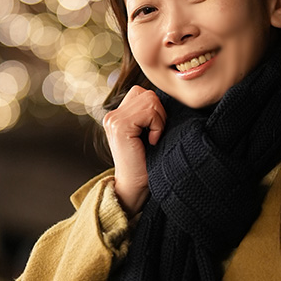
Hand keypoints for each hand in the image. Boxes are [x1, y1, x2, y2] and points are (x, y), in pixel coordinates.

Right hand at [103, 85, 165, 215]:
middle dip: (159, 114)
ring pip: (150, 100)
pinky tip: (152, 142)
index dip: (156, 110)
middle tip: (156, 135)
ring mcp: (113, 120)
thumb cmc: (147, 163)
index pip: (143, 93)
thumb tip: (168, 97)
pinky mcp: (120, 126)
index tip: (155, 132)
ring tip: (153, 139)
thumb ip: (149, 114)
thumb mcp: (147, 133)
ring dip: (159, 120)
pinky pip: (149, 112)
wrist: (135, 187)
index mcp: (117, 115)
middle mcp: (111, 115)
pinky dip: (157, 126)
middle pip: (148, 94)